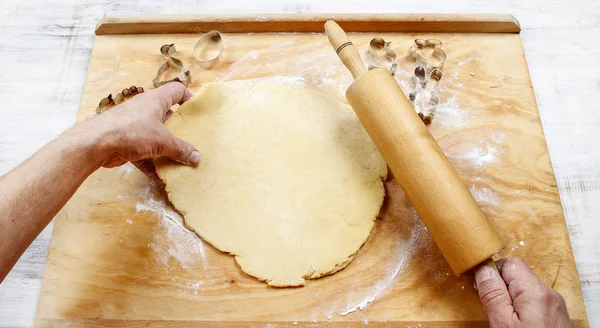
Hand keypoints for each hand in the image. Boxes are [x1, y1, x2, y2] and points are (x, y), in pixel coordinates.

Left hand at [78, 83, 199, 180]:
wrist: (95, 143)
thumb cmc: (132, 131)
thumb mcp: (162, 140)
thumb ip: (181, 149)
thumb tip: (197, 158)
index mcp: (155, 100)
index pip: (176, 90)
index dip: (189, 97)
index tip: (197, 112)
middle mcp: (145, 110)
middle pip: (167, 116)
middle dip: (179, 129)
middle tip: (193, 140)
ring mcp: (134, 126)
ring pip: (155, 136)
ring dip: (166, 149)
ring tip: (180, 160)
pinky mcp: (125, 142)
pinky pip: (143, 153)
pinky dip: (151, 164)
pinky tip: (160, 177)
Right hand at [474, 257, 570, 327]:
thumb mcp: (502, 324)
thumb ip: (493, 294)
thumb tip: (483, 269)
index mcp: (536, 292)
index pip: (510, 264)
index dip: (492, 272)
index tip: (479, 288)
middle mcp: (549, 295)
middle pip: (518, 276)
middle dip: (500, 287)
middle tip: (490, 308)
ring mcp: (555, 307)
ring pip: (525, 290)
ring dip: (509, 299)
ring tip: (502, 320)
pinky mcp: (556, 318)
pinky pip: (534, 303)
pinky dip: (520, 308)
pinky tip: (515, 325)